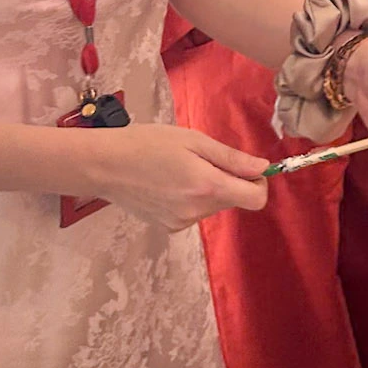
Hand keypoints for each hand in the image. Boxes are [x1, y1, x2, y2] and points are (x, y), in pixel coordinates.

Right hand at [80, 123, 268, 232]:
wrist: (104, 165)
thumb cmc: (147, 144)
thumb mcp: (194, 141)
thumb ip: (232, 158)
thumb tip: (263, 168)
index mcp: (207, 187)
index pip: (255, 199)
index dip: (258, 182)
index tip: (247, 167)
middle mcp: (197, 210)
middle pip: (233, 200)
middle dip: (228, 180)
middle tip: (202, 158)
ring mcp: (181, 222)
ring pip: (213, 205)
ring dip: (208, 188)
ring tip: (179, 168)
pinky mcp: (168, 227)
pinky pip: (194, 211)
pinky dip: (190, 198)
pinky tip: (168, 183)